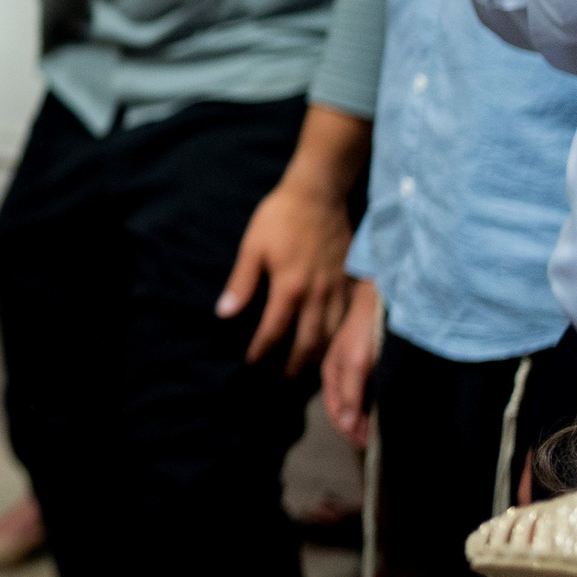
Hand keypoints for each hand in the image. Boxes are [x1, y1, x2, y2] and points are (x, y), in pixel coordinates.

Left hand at [220, 178, 354, 372]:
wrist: (319, 195)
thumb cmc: (280, 218)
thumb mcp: (252, 247)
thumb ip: (241, 283)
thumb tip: (224, 313)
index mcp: (289, 287)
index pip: (273, 331)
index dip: (262, 350)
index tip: (252, 364)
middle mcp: (317, 294)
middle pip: (308, 342)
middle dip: (296, 366)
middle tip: (284, 381)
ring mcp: (338, 290)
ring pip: (332, 335)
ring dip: (320, 357)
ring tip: (308, 372)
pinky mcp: (352, 283)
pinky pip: (349, 320)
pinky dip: (340, 339)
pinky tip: (333, 347)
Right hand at [322, 279, 381, 448]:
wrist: (384, 298)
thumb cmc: (366, 329)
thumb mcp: (356, 363)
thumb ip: (350, 394)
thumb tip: (346, 426)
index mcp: (332, 375)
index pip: (337, 413)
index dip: (350, 432)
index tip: (368, 448)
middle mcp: (342, 375)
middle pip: (347, 410)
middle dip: (359, 429)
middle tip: (379, 445)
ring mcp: (357, 370)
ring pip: (359, 403)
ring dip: (369, 420)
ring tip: (384, 432)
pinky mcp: (371, 364)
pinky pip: (371, 393)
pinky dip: (377, 406)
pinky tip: (387, 411)